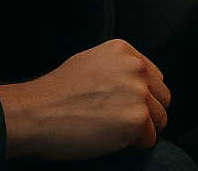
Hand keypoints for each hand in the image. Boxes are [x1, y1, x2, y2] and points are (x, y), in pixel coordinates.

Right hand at [0, 39, 170, 160]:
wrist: (36, 112)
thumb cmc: (55, 93)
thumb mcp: (88, 63)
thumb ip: (116, 68)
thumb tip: (136, 83)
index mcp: (123, 51)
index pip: (154, 77)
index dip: (141, 96)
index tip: (122, 105)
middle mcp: (135, 68)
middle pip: (162, 99)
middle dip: (146, 113)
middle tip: (118, 121)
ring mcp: (137, 93)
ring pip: (160, 121)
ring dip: (139, 130)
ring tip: (110, 129)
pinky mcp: (136, 120)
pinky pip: (149, 140)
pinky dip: (132, 145)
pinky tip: (107, 137)